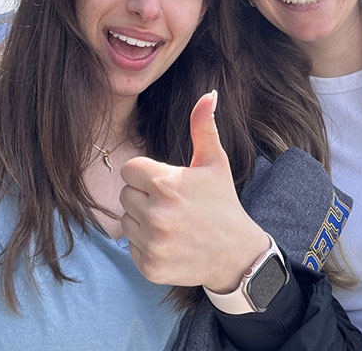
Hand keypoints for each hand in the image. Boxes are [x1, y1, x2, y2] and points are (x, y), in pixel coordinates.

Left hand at [119, 91, 269, 291]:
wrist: (235, 253)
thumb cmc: (222, 203)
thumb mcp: (214, 163)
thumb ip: (203, 127)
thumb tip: (209, 94)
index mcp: (166, 183)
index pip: (129, 170)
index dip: (147, 175)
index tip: (167, 184)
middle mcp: (155, 213)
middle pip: (126, 195)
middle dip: (144, 197)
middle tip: (173, 205)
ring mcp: (152, 242)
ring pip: (126, 221)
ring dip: (143, 222)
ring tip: (172, 224)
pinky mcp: (149, 266)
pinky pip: (131, 246)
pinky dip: (146, 245)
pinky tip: (170, 243)